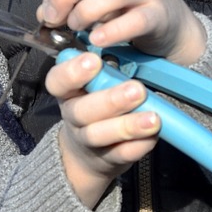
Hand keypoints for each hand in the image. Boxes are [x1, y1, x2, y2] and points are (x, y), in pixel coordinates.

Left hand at [37, 0, 206, 64]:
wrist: (175, 25)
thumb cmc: (130, 8)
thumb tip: (43, 14)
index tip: (47, 13)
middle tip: (55, 21)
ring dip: (86, 12)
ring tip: (77, 29)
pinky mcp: (160, 13)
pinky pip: (134, 20)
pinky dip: (112, 31)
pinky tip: (97, 41)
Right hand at [45, 49, 160, 207]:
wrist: (89, 154)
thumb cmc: (98, 105)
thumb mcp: (96, 84)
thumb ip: (107, 72)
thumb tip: (129, 52)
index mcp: (68, 92)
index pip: (57, 81)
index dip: (72, 72)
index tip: (94, 61)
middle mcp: (72, 116)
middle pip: (81, 111)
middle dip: (110, 100)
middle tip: (137, 90)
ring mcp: (87, 141)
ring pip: (99, 135)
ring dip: (127, 126)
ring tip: (153, 119)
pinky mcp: (107, 160)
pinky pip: (120, 155)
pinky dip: (137, 146)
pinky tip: (152, 137)